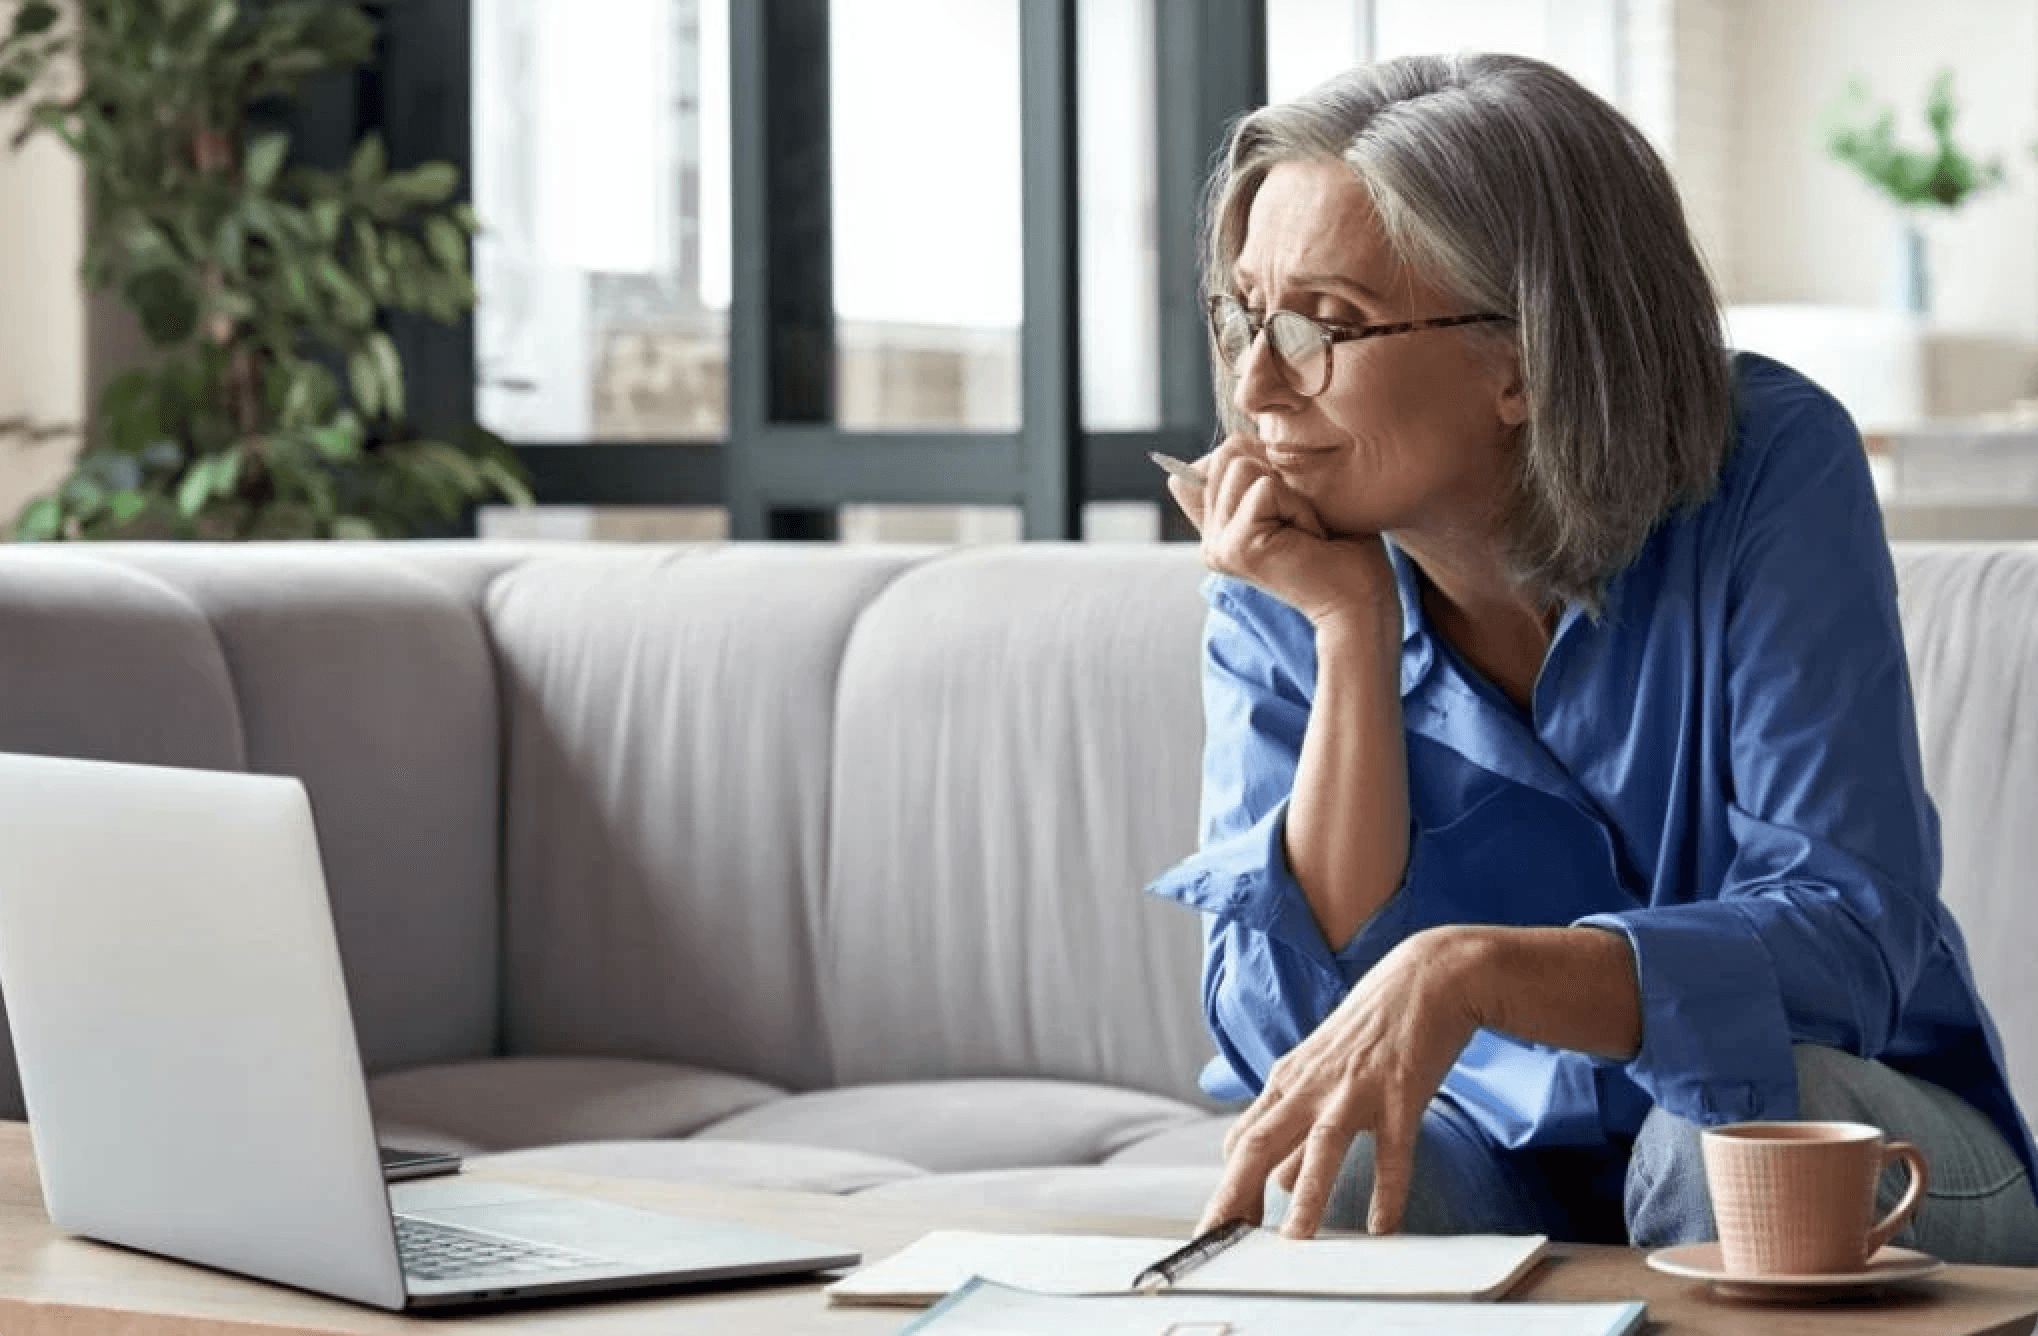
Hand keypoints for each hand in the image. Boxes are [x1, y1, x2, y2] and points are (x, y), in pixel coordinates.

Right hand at [1167, 436, 1394, 630]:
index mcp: (1218, 528)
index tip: (1290, 510)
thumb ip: (1251, 478)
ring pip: (1242, 464)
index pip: (1217, 460)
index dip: (1262, 464)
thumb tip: (1212, 452)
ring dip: (1289, 491)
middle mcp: (1211, 539)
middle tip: (1300, 522)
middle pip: (1228, 453)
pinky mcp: (1235, 547)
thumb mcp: (1292, 498)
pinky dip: (1299, 506)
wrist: (1359, 602)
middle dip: (1277, 474)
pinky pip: (1265, 488)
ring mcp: (1217, 545)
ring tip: (1304, 530)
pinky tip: (1308, 538)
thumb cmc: (1340, 549)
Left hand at [1197, 927, 1485, 1238]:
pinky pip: (1392, 1150)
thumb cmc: (1372, 1028)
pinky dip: (1387, 1190)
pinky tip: (1382, 1226)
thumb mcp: (1322, 1073)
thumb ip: (1297, 1127)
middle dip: (1235, 1194)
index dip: (1226, 1185)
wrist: (1426, 976)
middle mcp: (1312, 1085)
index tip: (1217, 1227)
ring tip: (1295, 1240)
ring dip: (1306, 1195)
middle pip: (1260, 1143)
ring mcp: (1355, 1089)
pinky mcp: (1401, 1093)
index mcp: (1288, 1081)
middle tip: (1219, 1238)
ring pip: (1320, 1146)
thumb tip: (1277, 1181)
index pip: (1242, 1140)